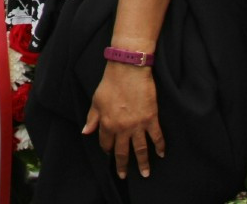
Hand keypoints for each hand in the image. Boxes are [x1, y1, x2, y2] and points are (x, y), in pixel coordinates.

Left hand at [84, 63, 164, 178]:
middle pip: (122, 152)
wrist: (128, 70)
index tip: (110, 153)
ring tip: (145, 174)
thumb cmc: (110, 83)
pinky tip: (161, 154)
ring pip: (140, 149)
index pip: (106, 144)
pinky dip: (160, 147)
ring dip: (143, 163)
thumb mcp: (96, 101)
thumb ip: (92, 119)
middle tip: (124, 176)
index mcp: (107, 124)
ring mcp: (138, 125)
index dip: (107, 150)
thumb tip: (86, 132)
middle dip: (123, 165)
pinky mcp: (151, 119)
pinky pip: (157, 137)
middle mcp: (122, 128)